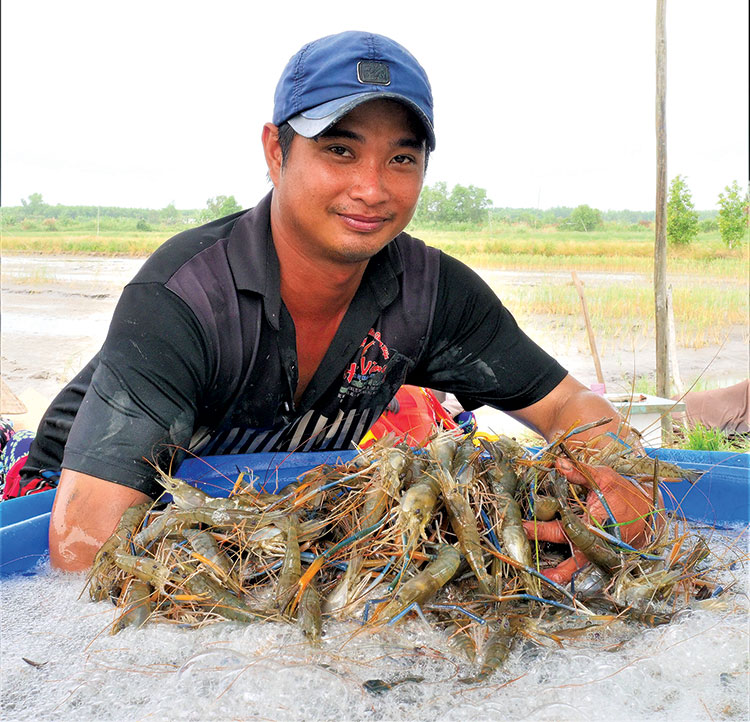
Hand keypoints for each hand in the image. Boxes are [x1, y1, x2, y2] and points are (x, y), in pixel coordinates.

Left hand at [522, 457, 663, 584]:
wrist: (651, 511)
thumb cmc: (626, 493)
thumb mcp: (604, 478)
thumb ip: (580, 473)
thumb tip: (558, 463)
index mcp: (594, 523)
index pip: (562, 528)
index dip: (540, 529)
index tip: (522, 527)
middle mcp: (598, 541)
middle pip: (569, 553)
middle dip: (549, 559)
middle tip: (524, 558)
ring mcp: (603, 552)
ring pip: (580, 565)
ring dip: (562, 572)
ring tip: (544, 577)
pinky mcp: (606, 556)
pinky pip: (587, 565)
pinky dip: (574, 570)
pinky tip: (559, 573)